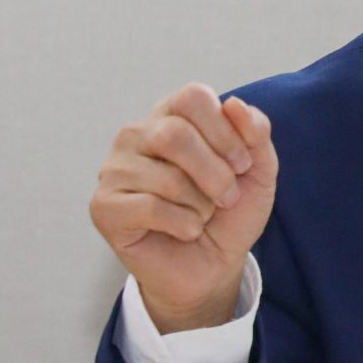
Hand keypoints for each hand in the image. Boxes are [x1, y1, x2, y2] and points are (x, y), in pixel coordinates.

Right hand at [90, 83, 277, 331]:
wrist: (213, 266)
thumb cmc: (228, 212)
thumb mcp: (258, 169)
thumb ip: (256, 132)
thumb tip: (233, 104)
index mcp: (170, 114)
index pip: (192, 97)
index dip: (225, 132)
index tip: (242, 164)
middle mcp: (136, 134)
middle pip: (174, 135)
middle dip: (215, 174)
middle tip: (227, 198)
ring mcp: (114, 169)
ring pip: (166, 177)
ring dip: (201, 205)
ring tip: (201, 216)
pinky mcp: (104, 206)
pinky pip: (150, 208)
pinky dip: (183, 225)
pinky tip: (184, 231)